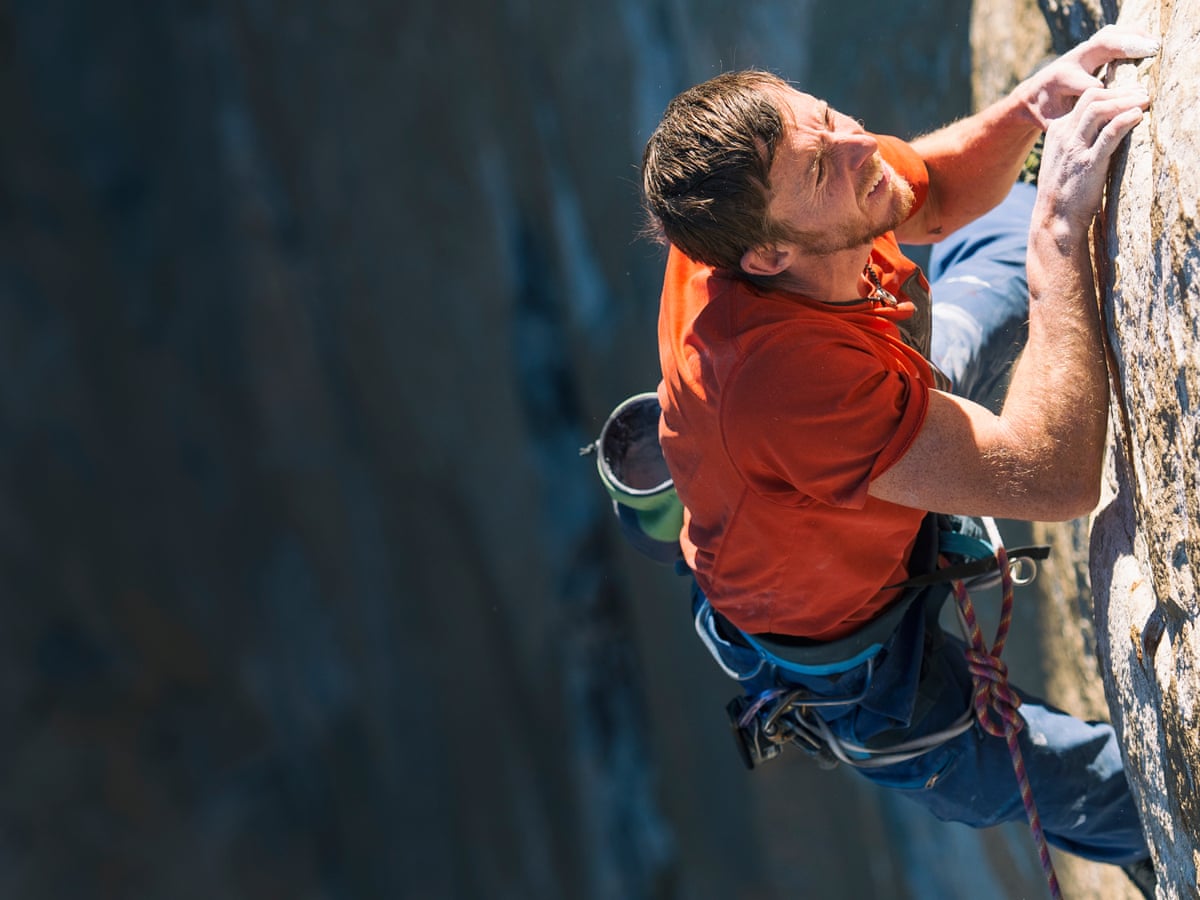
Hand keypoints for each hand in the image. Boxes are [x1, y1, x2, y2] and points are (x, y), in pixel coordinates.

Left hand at [1019, 24, 1158, 127]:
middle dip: (1125, 49)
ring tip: (1153, 45)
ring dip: (1132, 38)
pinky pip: (1112, 35)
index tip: (1132, 102)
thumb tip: (1091, 142)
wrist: (1031, 96)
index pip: (1091, 86)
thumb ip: (1069, 127)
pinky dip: (1131, 36)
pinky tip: (1149, 42)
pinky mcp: (1090, 48)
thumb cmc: (1046, 114)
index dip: (1111, 95)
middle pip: (1101, 47)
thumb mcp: (1052, 124)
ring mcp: (1081, 51)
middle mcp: (1071, 61)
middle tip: (1150, 53)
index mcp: (1061, 80)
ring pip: (1108, 36)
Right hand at [1034, 83, 1150, 233]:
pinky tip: (1138, 116)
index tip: (1131, 94)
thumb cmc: (1064, 190)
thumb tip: (1105, 126)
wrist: (1054, 218)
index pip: (1085, 99)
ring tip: (1144, 101)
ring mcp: (1074, 149)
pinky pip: (1109, 134)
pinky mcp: (1088, 163)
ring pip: (1099, 110)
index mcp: (1057, 132)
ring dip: (1125, 101)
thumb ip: (1078, 139)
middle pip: (1092, 97)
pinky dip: (1125, 120)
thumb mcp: (1065, 158)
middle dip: (1121, 91)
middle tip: (1142, 93)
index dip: (1112, 92)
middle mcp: (1063, 136)